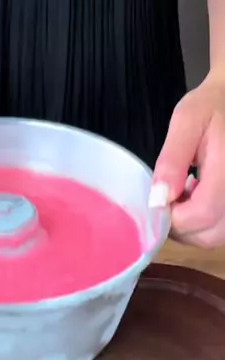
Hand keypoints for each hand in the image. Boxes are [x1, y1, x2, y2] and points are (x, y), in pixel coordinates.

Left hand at [151, 71, 224, 247]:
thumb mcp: (187, 120)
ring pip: (215, 236)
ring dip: (192, 226)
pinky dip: (205, 223)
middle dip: (181, 225)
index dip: (173, 216)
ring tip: (186, 194)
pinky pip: (221, 229)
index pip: (201, 214)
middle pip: (208, 234)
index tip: (160, 199)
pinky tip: (199, 196)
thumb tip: (158, 200)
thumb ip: (172, 160)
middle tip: (170, 198)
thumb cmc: (213, 105)